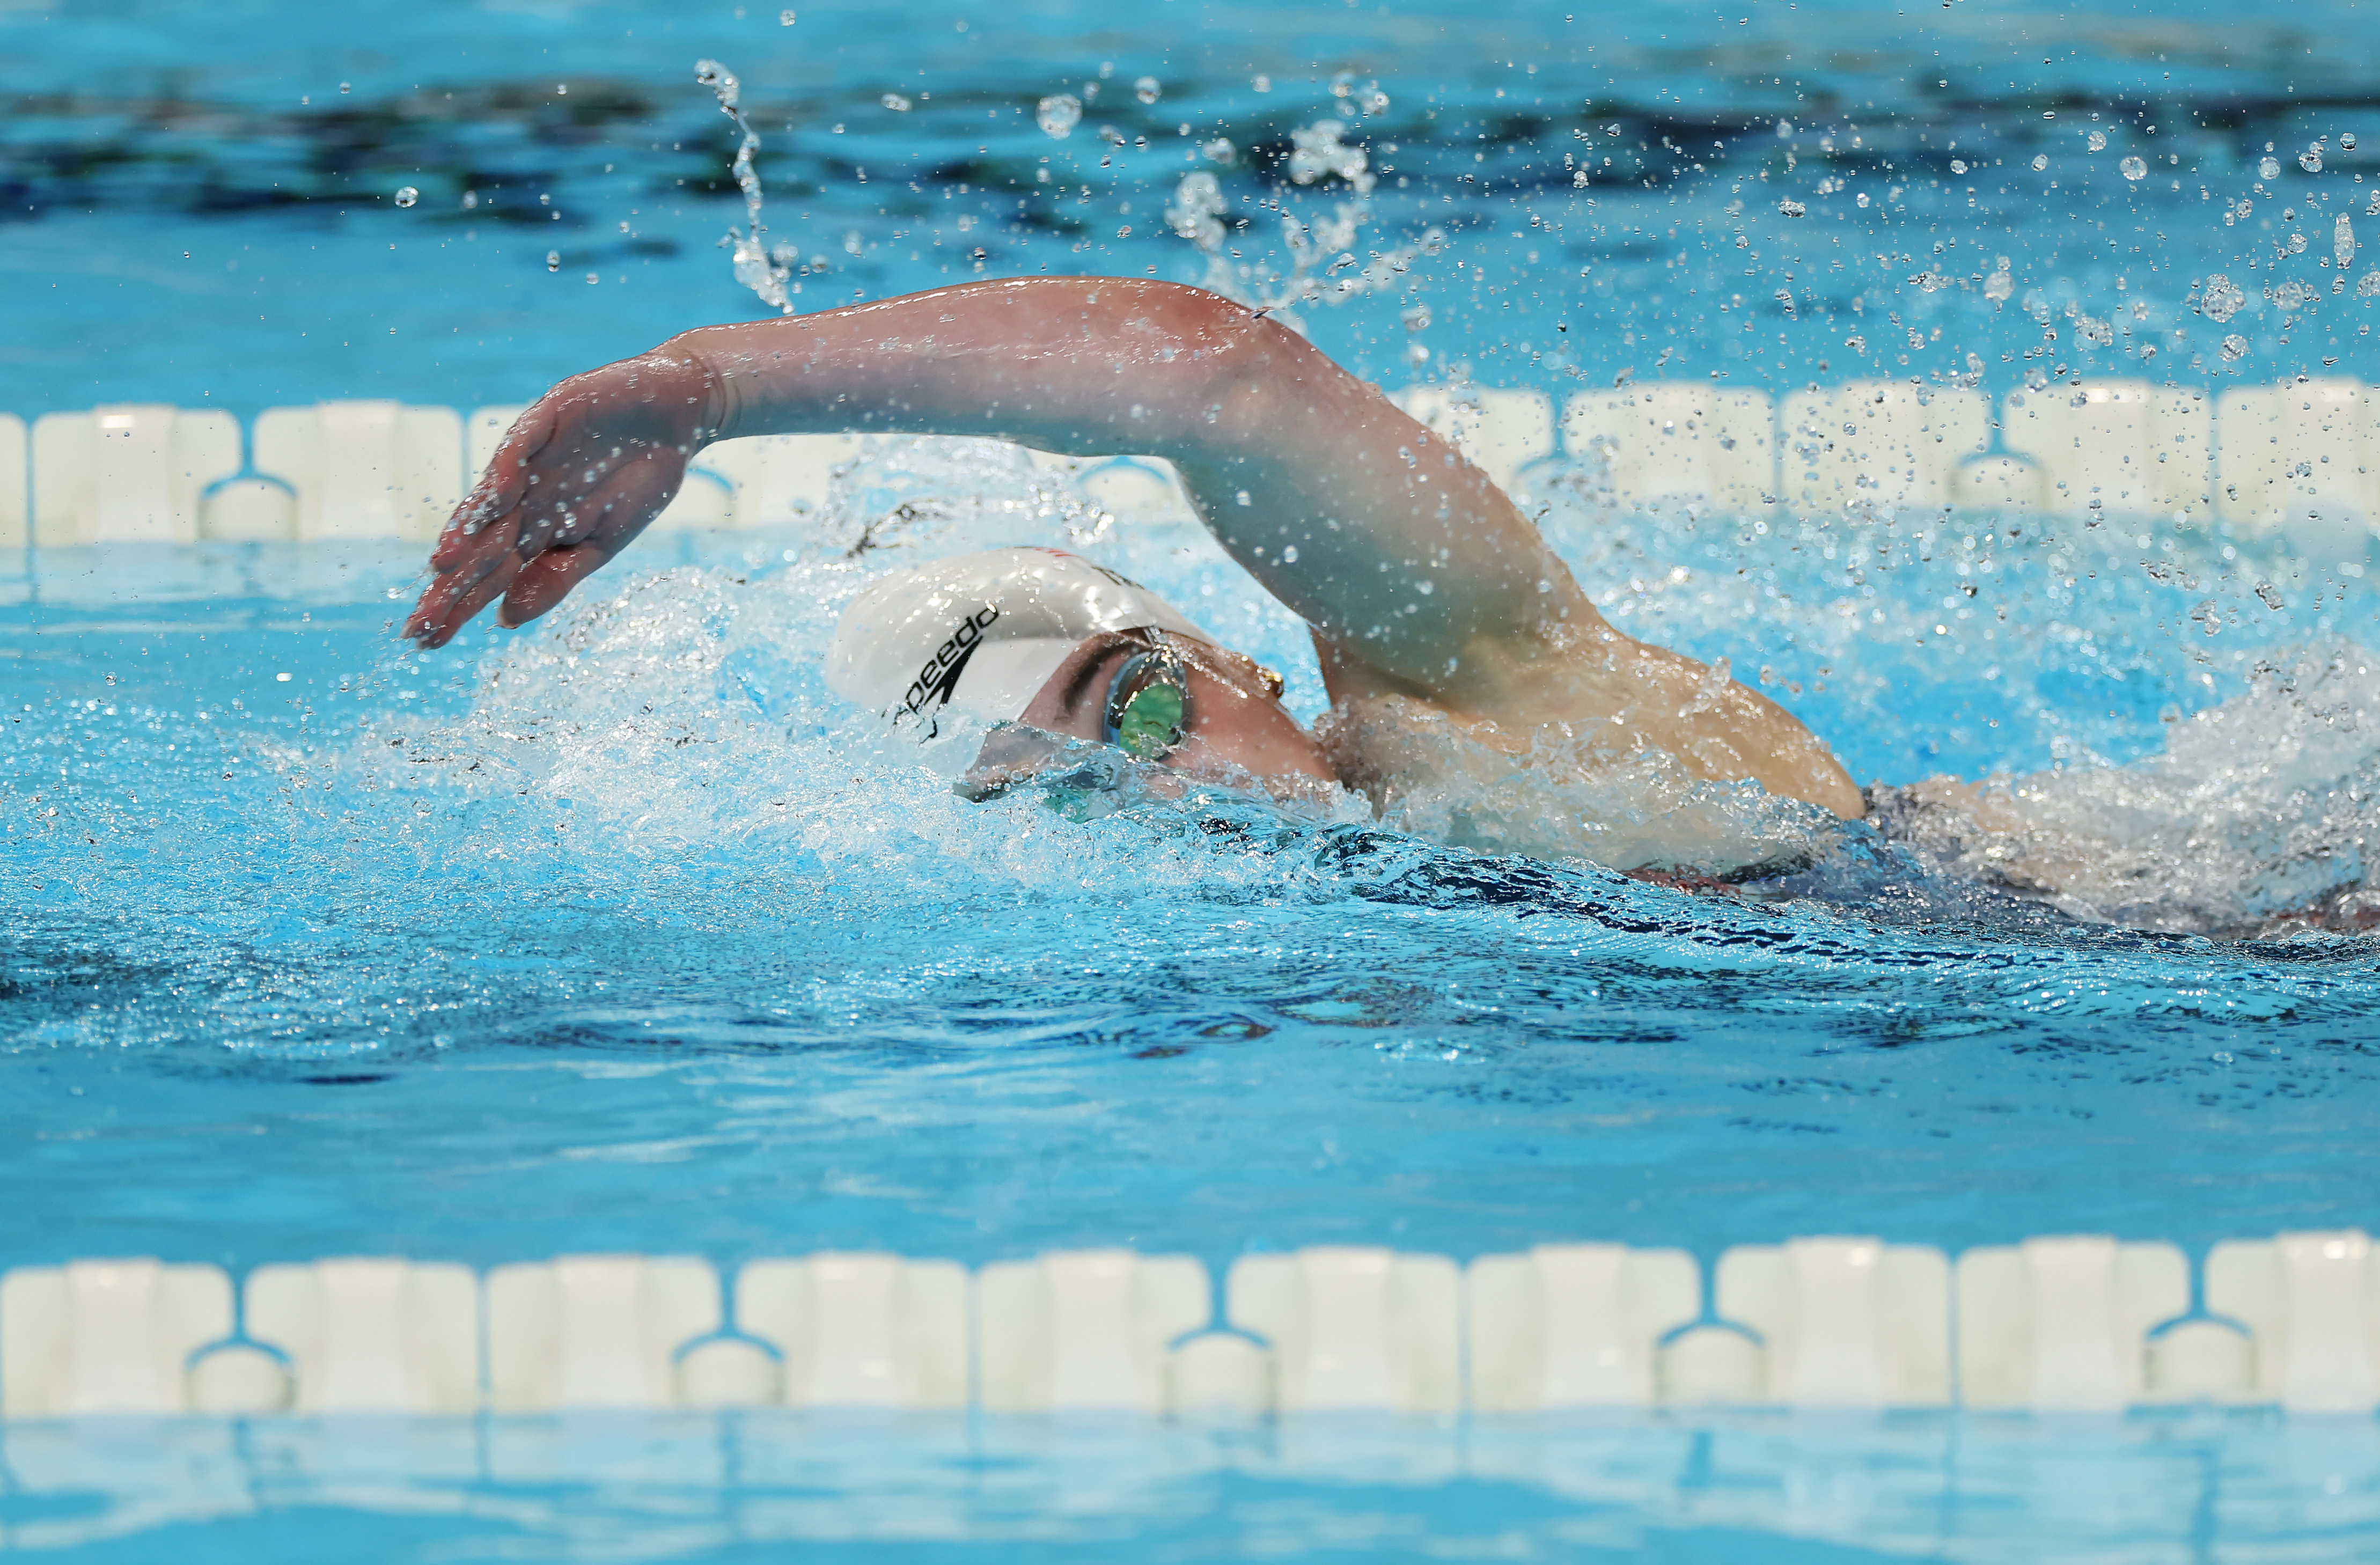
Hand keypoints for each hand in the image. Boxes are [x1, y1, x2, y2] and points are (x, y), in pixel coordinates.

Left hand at [405, 350, 709, 647]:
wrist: (675, 418)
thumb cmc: (641, 481)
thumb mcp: (602, 545)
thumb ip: (555, 578)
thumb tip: (504, 620)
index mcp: (536, 532)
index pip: (488, 576)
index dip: (458, 607)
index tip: (426, 643)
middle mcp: (522, 499)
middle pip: (478, 548)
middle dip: (448, 587)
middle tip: (416, 626)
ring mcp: (530, 461)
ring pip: (488, 502)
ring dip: (465, 532)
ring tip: (442, 566)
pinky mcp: (546, 420)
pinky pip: (519, 448)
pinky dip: (506, 474)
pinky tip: (493, 502)